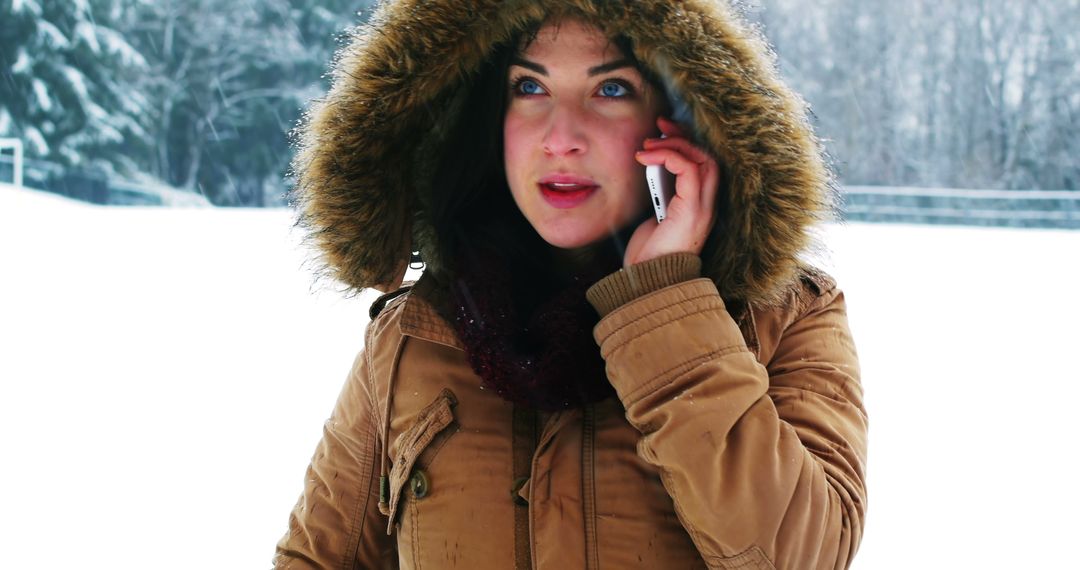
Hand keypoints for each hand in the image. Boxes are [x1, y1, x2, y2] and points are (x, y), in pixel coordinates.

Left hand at [625, 117, 719, 266]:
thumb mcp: (654, 216)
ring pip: (703, 160)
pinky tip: (646, 157)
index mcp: (700, 207)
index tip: (662, 132)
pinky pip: (688, 169)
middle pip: (709, 157)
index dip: (687, 143)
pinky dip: (668, 156)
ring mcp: (703, 208)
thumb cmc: (648, 254)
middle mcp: (708, 206)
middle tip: (660, 127)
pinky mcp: (692, 210)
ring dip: (675, 144)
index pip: (705, 165)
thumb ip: (661, 194)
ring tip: (649, 144)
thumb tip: (650, 166)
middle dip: (684, 136)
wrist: (647, 281)